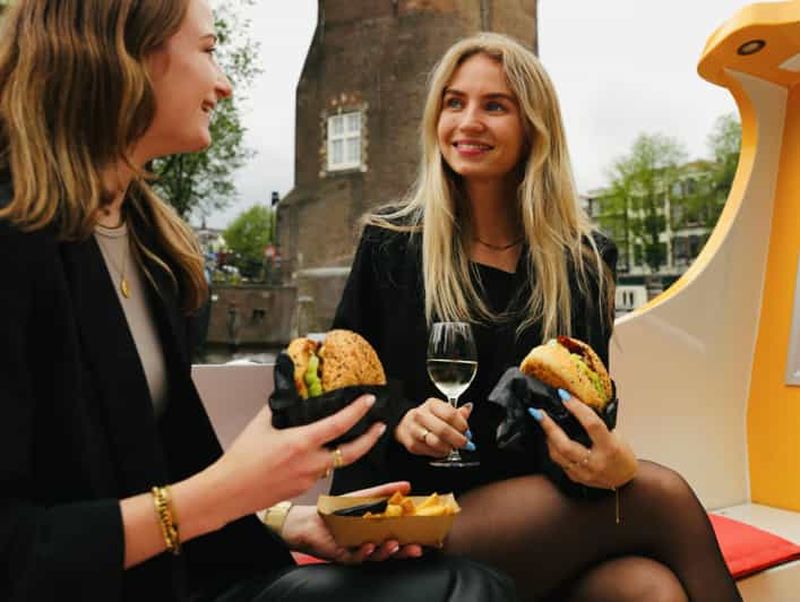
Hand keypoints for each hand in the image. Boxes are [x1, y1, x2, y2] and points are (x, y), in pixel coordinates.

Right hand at [209, 394, 385, 521]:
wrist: (229, 492)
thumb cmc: (241, 459)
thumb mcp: (261, 425)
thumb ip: (280, 408)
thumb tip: (290, 393)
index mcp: (301, 443)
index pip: (339, 425)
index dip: (357, 411)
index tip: (368, 401)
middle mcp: (310, 463)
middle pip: (353, 452)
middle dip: (371, 438)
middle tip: (379, 426)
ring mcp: (309, 479)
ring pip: (336, 463)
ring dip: (347, 450)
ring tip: (353, 437)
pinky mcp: (303, 489)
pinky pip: (321, 473)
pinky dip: (325, 461)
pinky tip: (319, 453)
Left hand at [281, 481, 423, 563]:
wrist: (308, 519)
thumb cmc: (335, 509)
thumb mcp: (364, 496)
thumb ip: (385, 491)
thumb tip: (406, 485)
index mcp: (375, 530)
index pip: (397, 535)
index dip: (410, 537)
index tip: (423, 536)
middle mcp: (369, 541)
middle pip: (390, 549)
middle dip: (404, 550)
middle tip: (414, 547)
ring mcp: (357, 550)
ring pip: (376, 555)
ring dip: (386, 551)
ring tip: (393, 544)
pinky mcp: (344, 555)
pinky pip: (357, 557)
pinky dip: (364, 552)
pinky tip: (369, 545)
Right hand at [395, 398, 473, 456]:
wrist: (408, 425)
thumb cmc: (430, 418)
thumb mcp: (443, 410)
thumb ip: (457, 412)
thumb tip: (468, 408)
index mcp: (432, 404)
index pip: (450, 414)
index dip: (461, 425)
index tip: (467, 431)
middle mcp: (421, 415)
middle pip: (443, 429)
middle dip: (457, 439)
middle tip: (465, 444)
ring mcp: (414, 430)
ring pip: (436, 442)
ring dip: (448, 447)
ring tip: (452, 447)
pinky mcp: (412, 444)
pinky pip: (430, 452)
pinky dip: (440, 453)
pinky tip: (442, 449)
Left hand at [531, 389, 636, 488]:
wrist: (625, 479)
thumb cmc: (621, 454)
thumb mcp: (615, 435)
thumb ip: (597, 423)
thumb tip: (577, 404)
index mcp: (610, 447)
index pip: (592, 425)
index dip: (577, 408)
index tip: (563, 396)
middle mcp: (596, 462)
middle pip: (566, 445)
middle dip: (549, 427)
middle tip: (537, 412)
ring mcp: (585, 473)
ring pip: (558, 455)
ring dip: (548, 437)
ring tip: (542, 422)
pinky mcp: (577, 478)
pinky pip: (560, 463)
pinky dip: (553, 449)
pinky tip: (550, 439)